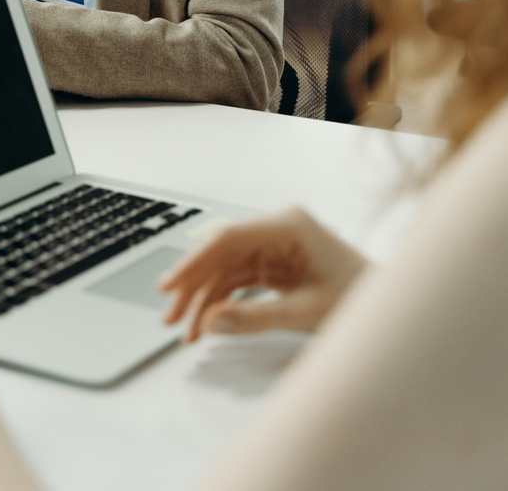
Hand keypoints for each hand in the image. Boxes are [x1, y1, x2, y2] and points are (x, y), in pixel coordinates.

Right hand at [158, 207, 368, 341]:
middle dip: (193, 286)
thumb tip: (211, 321)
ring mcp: (275, 247)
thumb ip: (254, 317)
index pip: (228, 238)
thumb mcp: (305, 313)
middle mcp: (277, 230)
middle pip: (221, 254)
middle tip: (170, 315)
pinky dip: (222, 303)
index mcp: (289, 225)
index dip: (193, 261)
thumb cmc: (360, 300)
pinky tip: (207, 324)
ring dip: (204, 299)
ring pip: (225, 270)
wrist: (387, 309)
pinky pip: (238, 281)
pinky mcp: (275, 265)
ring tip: (186, 331)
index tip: (170, 284)